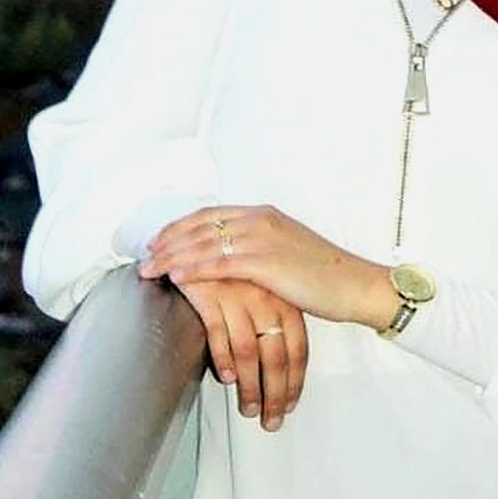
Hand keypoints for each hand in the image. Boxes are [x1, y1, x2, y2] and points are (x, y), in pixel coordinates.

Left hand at [140, 204, 398, 329]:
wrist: (353, 285)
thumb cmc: (323, 275)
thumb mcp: (286, 252)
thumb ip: (258, 248)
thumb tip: (231, 259)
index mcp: (265, 215)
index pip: (211, 214)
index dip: (181, 225)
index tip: (158, 238)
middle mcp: (261, 220)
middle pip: (202, 224)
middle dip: (168, 239)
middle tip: (144, 253)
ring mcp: (263, 239)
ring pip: (205, 242)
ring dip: (172, 255)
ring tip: (149, 267)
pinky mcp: (266, 262)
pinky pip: (220, 262)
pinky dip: (194, 267)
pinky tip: (175, 275)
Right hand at [175, 278, 307, 431]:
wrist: (207, 239)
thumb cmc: (238, 270)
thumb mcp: (265, 292)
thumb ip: (273, 322)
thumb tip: (275, 365)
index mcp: (283, 297)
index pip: (297, 347)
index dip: (294, 380)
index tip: (290, 405)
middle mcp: (266, 298)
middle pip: (276, 356)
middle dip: (274, 393)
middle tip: (270, 420)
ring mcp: (240, 296)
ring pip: (249, 352)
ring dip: (250, 387)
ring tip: (249, 410)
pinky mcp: (212, 294)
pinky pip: (219, 333)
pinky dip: (222, 359)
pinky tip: (225, 378)